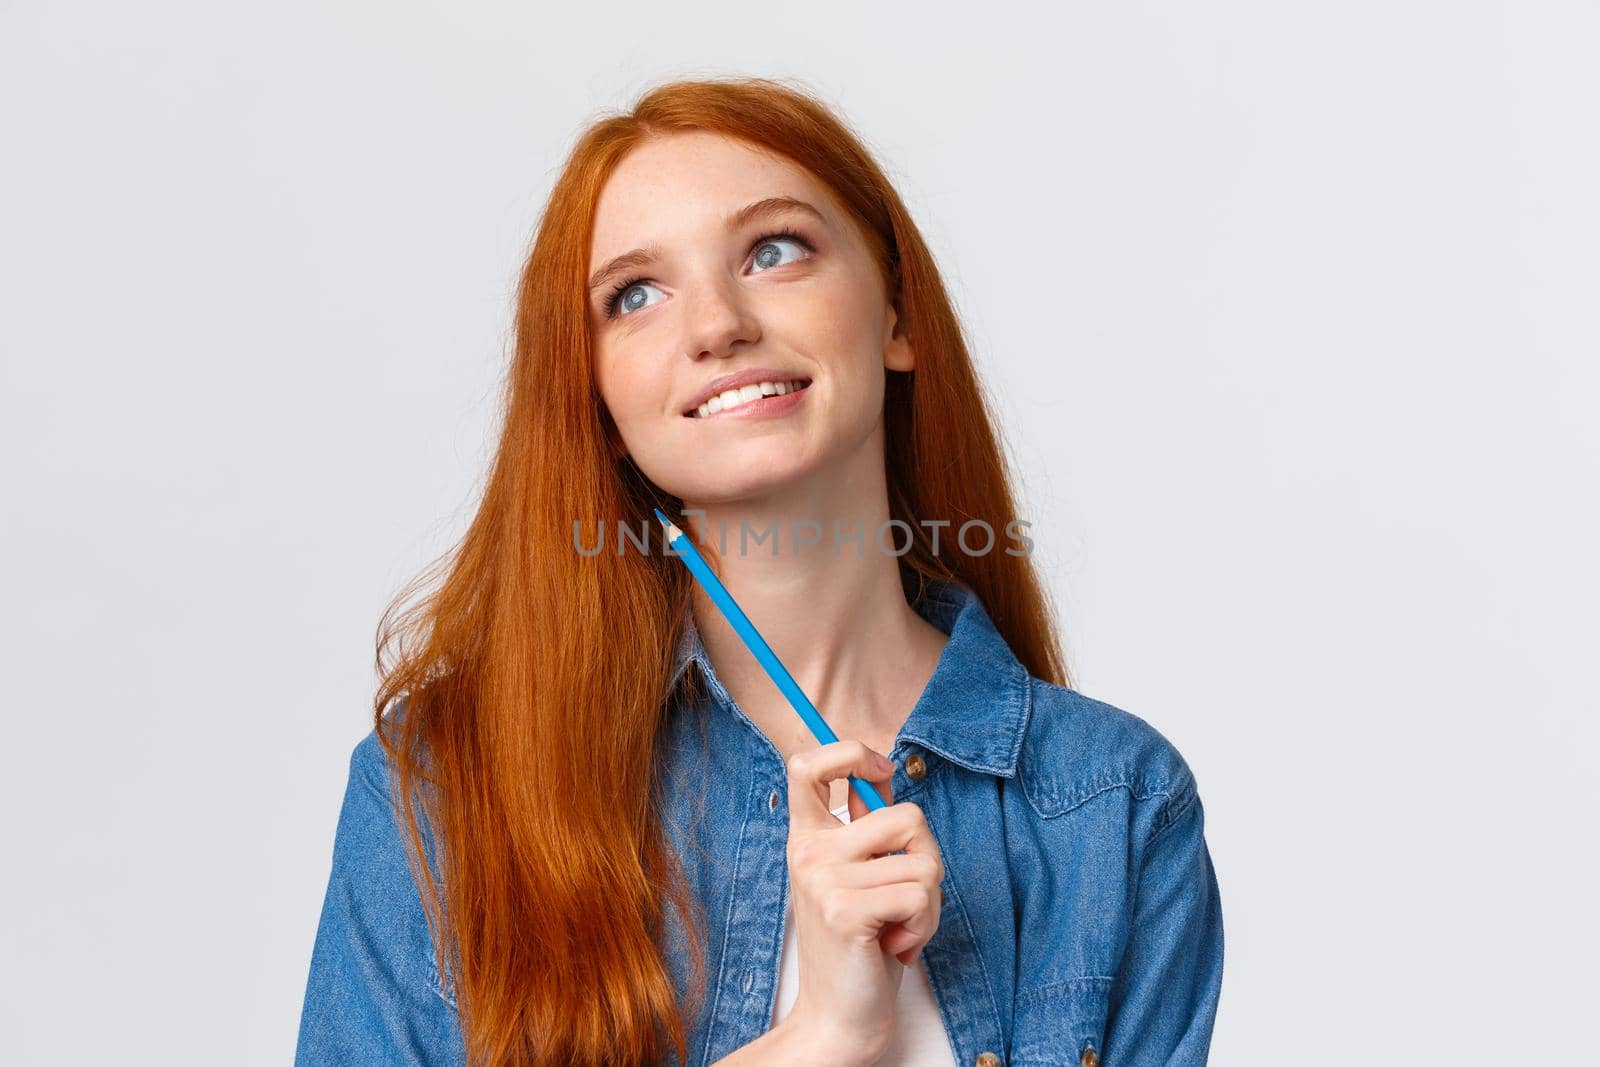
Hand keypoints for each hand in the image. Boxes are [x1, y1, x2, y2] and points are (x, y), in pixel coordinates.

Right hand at [779, 740, 944, 1061]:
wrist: (838, 1018)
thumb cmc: (856, 947)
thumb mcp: (854, 878)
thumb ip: (862, 828)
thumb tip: (883, 775)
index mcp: (806, 838)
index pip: (808, 765)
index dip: (851, 752)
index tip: (880, 771)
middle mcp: (809, 852)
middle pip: (907, 815)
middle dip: (929, 859)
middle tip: (906, 897)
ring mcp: (824, 879)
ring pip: (924, 860)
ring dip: (930, 902)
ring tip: (899, 927)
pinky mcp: (846, 910)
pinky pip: (921, 894)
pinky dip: (925, 925)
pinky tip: (897, 946)